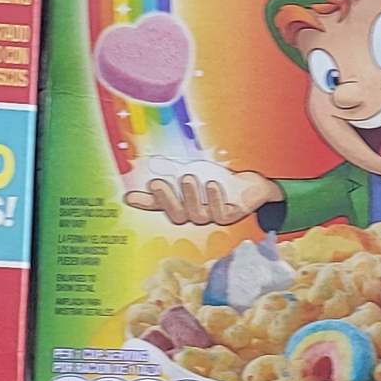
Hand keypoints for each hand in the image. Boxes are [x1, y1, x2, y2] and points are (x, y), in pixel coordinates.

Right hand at [125, 170, 278, 227]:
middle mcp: (194, 215)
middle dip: (165, 199)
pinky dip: (215, 198)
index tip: (129, 196)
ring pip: (197, 214)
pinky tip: (212, 185)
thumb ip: (177, 170)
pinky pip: (220, 213)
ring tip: (187, 178)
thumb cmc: (221, 180)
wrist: (252, 187)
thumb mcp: (197, 171)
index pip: (159, 206)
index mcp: (183, 205)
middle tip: (156, 183)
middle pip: (176, 214)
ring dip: (190, 196)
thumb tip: (153, 163)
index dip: (144, 203)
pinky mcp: (230, 216)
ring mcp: (212, 217)